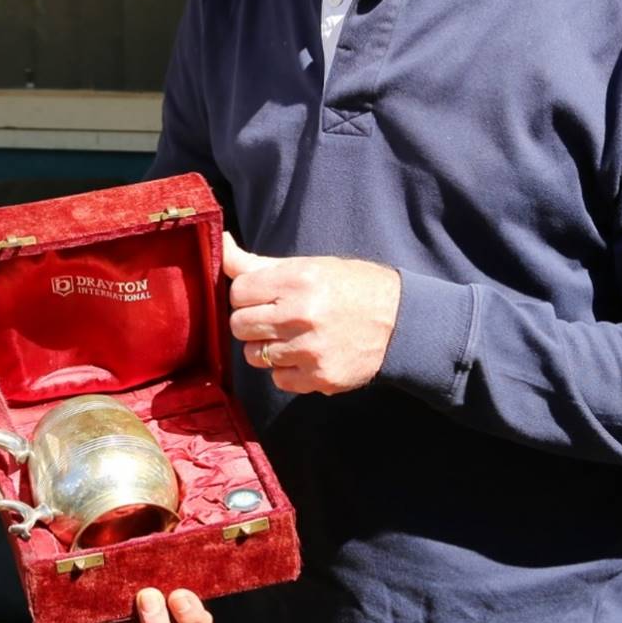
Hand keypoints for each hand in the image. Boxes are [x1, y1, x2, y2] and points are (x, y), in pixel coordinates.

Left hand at [224, 231, 400, 393]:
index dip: (246, 294)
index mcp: (296, 280)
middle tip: (272, 317)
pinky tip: (305, 354)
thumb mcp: (306, 266)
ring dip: (266, 347)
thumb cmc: (347, 286)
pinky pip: (278, 379)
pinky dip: (286, 370)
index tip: (262, 295)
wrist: (400, 320)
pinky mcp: (321, 377)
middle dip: (250, 321)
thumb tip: (221, 243)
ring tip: (291, 336)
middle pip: (239, 325)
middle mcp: (301, 315)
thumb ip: (257, 263)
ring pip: (254, 355)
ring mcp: (310, 350)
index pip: (237, 291)